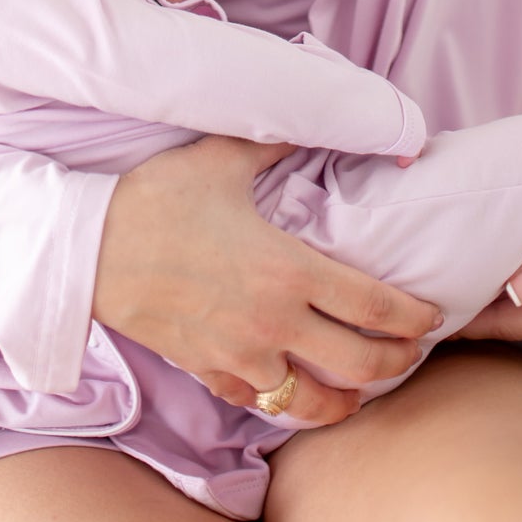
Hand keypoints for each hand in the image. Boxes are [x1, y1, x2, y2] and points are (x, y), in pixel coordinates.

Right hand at [94, 134, 440, 426]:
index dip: (413, 317)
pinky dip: (286, 401)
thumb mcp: (221, 157)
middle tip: (412, 354)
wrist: (88, 249)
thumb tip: (311, 119)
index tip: (433, 317)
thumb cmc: (156, 199)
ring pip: (314, 401)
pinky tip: (295, 389)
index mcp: (289, 270)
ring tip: (361, 390)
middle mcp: (274, 322)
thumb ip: (276, 140)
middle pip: (361, 364)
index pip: (374, 306)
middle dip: (397, 362)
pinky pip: (260, 401)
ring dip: (347, 399)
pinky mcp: (207, 371)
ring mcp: (240, 355)